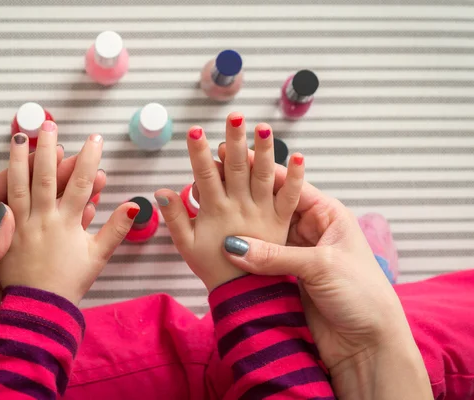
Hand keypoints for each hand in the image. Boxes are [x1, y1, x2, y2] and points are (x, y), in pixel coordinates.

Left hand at [0, 122, 137, 304]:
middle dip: (50, 151)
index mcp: (66, 225)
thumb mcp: (96, 260)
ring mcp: (18, 230)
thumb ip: (114, 232)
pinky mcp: (0, 242)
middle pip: (46, 179)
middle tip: (52, 126)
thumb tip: (135, 205)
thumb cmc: (68, 288)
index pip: (79, 184)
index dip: (88, 160)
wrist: (37, 317)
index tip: (94, 139)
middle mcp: (41, 222)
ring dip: (18, 161)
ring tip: (19, 137)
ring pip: (17, 188)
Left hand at [0, 146, 104, 399]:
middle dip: (46, 178)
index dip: (16, 173)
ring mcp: (7, 258)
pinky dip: (70, 226)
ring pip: (40, 218)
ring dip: (64, 198)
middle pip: (20, 201)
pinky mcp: (23, 275)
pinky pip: (49, 243)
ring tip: (89, 179)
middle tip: (71, 157)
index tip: (40, 154)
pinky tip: (90, 211)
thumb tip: (6, 214)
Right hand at [154, 113, 304, 290]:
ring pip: (265, 179)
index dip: (202, 153)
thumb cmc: (219, 278)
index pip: (211, 176)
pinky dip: (295, 179)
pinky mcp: (286, 228)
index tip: (194, 132)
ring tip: (264, 128)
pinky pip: (291, 200)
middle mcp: (245, 211)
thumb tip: (164, 194)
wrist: (257, 308)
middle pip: (240, 170)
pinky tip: (300, 158)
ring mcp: (268, 218)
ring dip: (264, 152)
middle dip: (236, 141)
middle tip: (234, 116)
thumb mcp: (190, 251)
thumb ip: (179, 222)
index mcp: (221, 214)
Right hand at [219, 163, 431, 398]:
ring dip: (243, 227)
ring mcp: (296, 253)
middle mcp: (310, 229)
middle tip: (216, 181)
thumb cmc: (362, 296)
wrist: (367, 345)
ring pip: (264, 233)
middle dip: (246, 196)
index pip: (289, 185)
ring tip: (213, 211)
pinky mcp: (285, 276)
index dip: (261, 172)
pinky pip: (260, 259)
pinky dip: (244, 254)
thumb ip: (276, 255)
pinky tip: (223, 246)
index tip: (234, 159)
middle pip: (272, 206)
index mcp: (327, 215)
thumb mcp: (321, 267)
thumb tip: (233, 245)